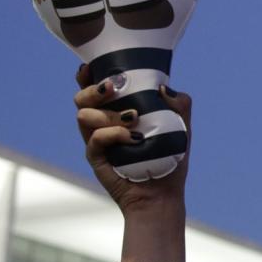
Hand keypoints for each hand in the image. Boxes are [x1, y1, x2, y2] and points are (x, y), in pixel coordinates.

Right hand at [74, 65, 189, 214]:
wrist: (162, 194)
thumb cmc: (169, 159)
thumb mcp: (181, 129)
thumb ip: (179, 105)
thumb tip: (163, 87)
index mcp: (117, 111)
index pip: (95, 88)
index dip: (88, 75)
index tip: (93, 66)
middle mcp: (102, 123)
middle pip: (81, 97)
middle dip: (93, 89)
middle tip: (113, 87)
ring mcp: (97, 140)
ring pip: (83, 115)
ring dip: (108, 112)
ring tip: (134, 119)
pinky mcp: (96, 157)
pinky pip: (95, 139)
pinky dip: (112, 134)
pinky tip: (132, 138)